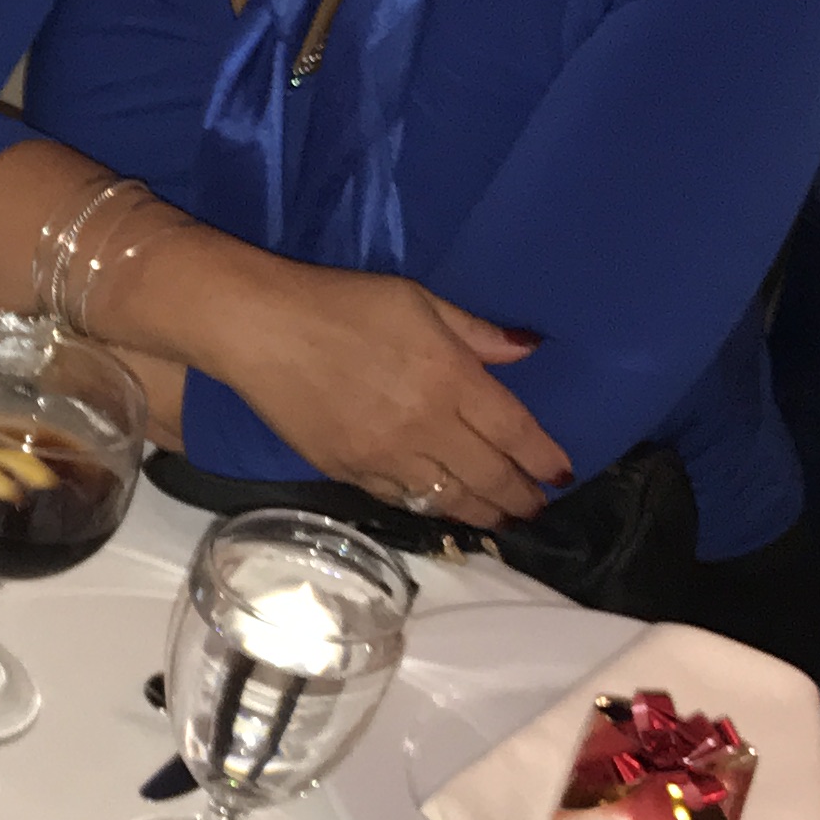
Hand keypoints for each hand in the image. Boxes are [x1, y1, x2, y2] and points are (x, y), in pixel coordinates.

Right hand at [212, 261, 566, 521]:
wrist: (259, 329)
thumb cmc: (341, 303)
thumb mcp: (417, 299)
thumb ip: (474, 332)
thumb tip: (526, 352)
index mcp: (449, 379)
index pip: (514, 433)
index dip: (543, 459)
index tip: (561, 475)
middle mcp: (425, 427)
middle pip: (489, 476)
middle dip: (520, 497)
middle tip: (537, 507)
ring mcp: (384, 457)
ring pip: (448, 499)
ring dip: (482, 513)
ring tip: (500, 519)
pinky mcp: (347, 472)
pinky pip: (402, 501)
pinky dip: (431, 507)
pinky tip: (442, 507)